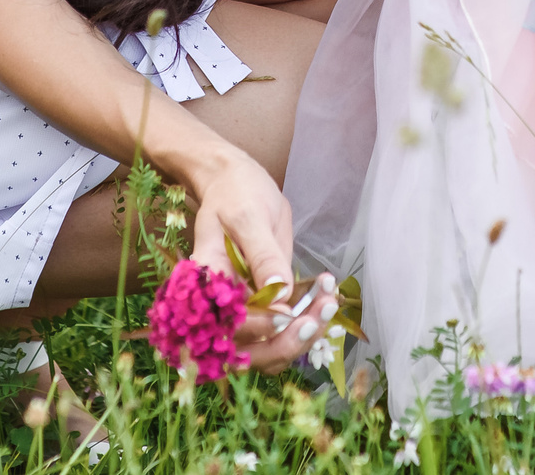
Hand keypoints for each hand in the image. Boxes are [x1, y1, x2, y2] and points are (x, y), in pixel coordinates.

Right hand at [184, 149, 339, 370]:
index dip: (255, 327)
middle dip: (285, 343)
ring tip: (330, 305)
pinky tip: (328, 298)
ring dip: (301, 338)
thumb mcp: (249, 216)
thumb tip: (280, 295)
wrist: (235, 183)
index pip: (224, 323)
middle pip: (246, 351)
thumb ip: (262, 255)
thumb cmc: (236, 194)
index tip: (286, 316)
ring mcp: (242, 310)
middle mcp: (219, 306)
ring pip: (267, 348)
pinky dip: (306, 324)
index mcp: (205, 284)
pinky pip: (282, 331)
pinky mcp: (263, 306)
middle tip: (318, 319)